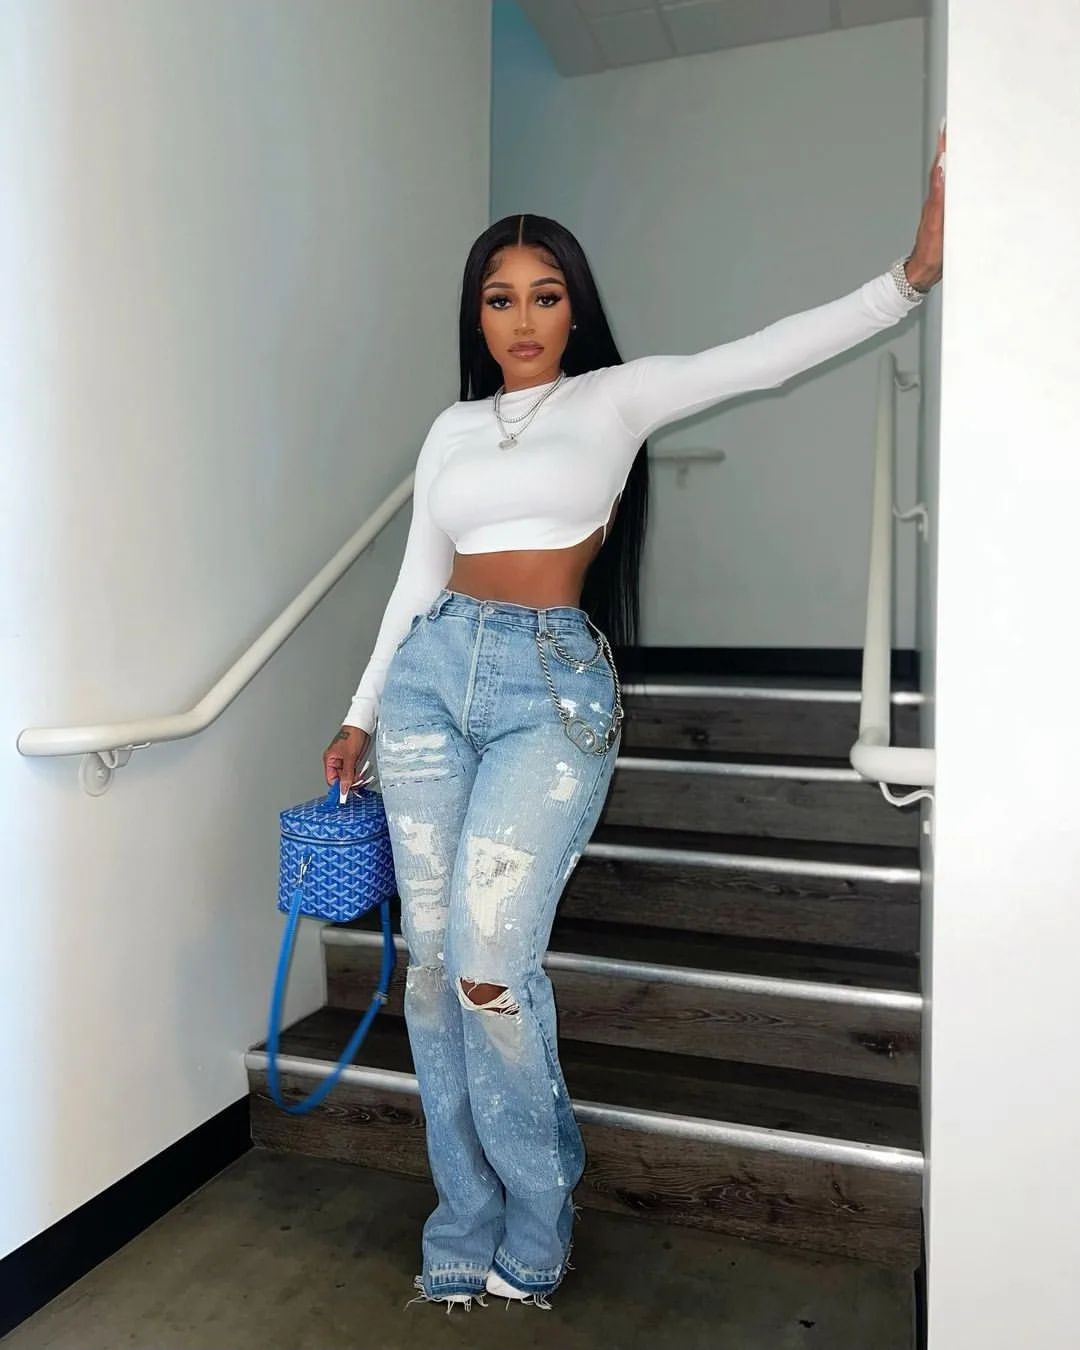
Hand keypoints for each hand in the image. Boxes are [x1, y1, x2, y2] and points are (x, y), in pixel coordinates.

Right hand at [323, 724, 370, 799]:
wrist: (362, 726)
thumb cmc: (352, 735)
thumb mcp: (350, 757)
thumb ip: (347, 774)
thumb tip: (343, 788)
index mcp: (330, 760)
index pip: (331, 779)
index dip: (338, 787)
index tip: (346, 793)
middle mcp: (336, 762)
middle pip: (340, 779)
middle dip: (349, 782)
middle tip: (357, 783)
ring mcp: (345, 761)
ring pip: (348, 776)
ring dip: (355, 778)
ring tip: (361, 775)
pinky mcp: (353, 760)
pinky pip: (354, 772)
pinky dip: (359, 774)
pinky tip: (363, 772)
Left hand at [905, 120, 945, 291]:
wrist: (925, 270)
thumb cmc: (931, 251)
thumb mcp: (937, 223)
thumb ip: (939, 197)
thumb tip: (940, 170)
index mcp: (936, 198)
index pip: (941, 166)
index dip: (944, 145)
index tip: (947, 125)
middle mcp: (937, 200)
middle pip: (944, 167)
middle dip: (949, 146)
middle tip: (953, 126)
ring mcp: (941, 207)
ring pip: (948, 178)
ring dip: (952, 159)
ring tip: (957, 141)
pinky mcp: (945, 216)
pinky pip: (951, 191)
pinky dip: (955, 178)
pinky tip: (959, 175)